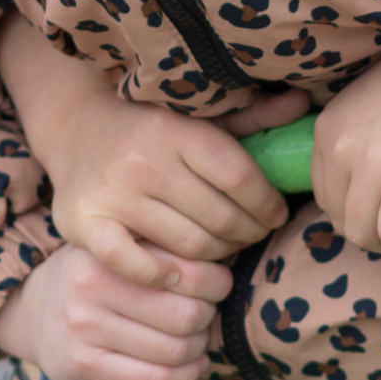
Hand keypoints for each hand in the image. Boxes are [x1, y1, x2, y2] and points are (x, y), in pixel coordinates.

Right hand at [0, 12, 302, 279]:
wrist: (76, 129)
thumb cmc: (153, 128)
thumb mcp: (199, 117)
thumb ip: (252, 118)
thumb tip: (304, 102)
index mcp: (176, 131)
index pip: (241, 179)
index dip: (268, 204)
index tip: (275, 214)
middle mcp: (143, 161)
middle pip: (220, 218)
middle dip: (248, 233)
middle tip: (253, 236)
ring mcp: (113, 195)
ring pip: (189, 246)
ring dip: (218, 257)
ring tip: (225, 252)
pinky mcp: (85, 224)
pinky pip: (135, 265)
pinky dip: (165, 276)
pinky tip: (182, 275)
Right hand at [0, 243, 226, 379]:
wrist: (33, 309)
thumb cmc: (97, 277)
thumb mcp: (121, 249)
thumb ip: (164, 250)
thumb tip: (229, 258)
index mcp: (109, 249)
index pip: (187, 270)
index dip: (217, 283)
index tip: (219, 287)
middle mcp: (91, 284)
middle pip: (186, 314)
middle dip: (207, 320)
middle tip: (205, 317)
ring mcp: (84, 327)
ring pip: (173, 350)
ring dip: (198, 350)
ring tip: (197, 342)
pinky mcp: (82, 364)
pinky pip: (153, 379)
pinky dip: (185, 377)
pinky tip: (192, 367)